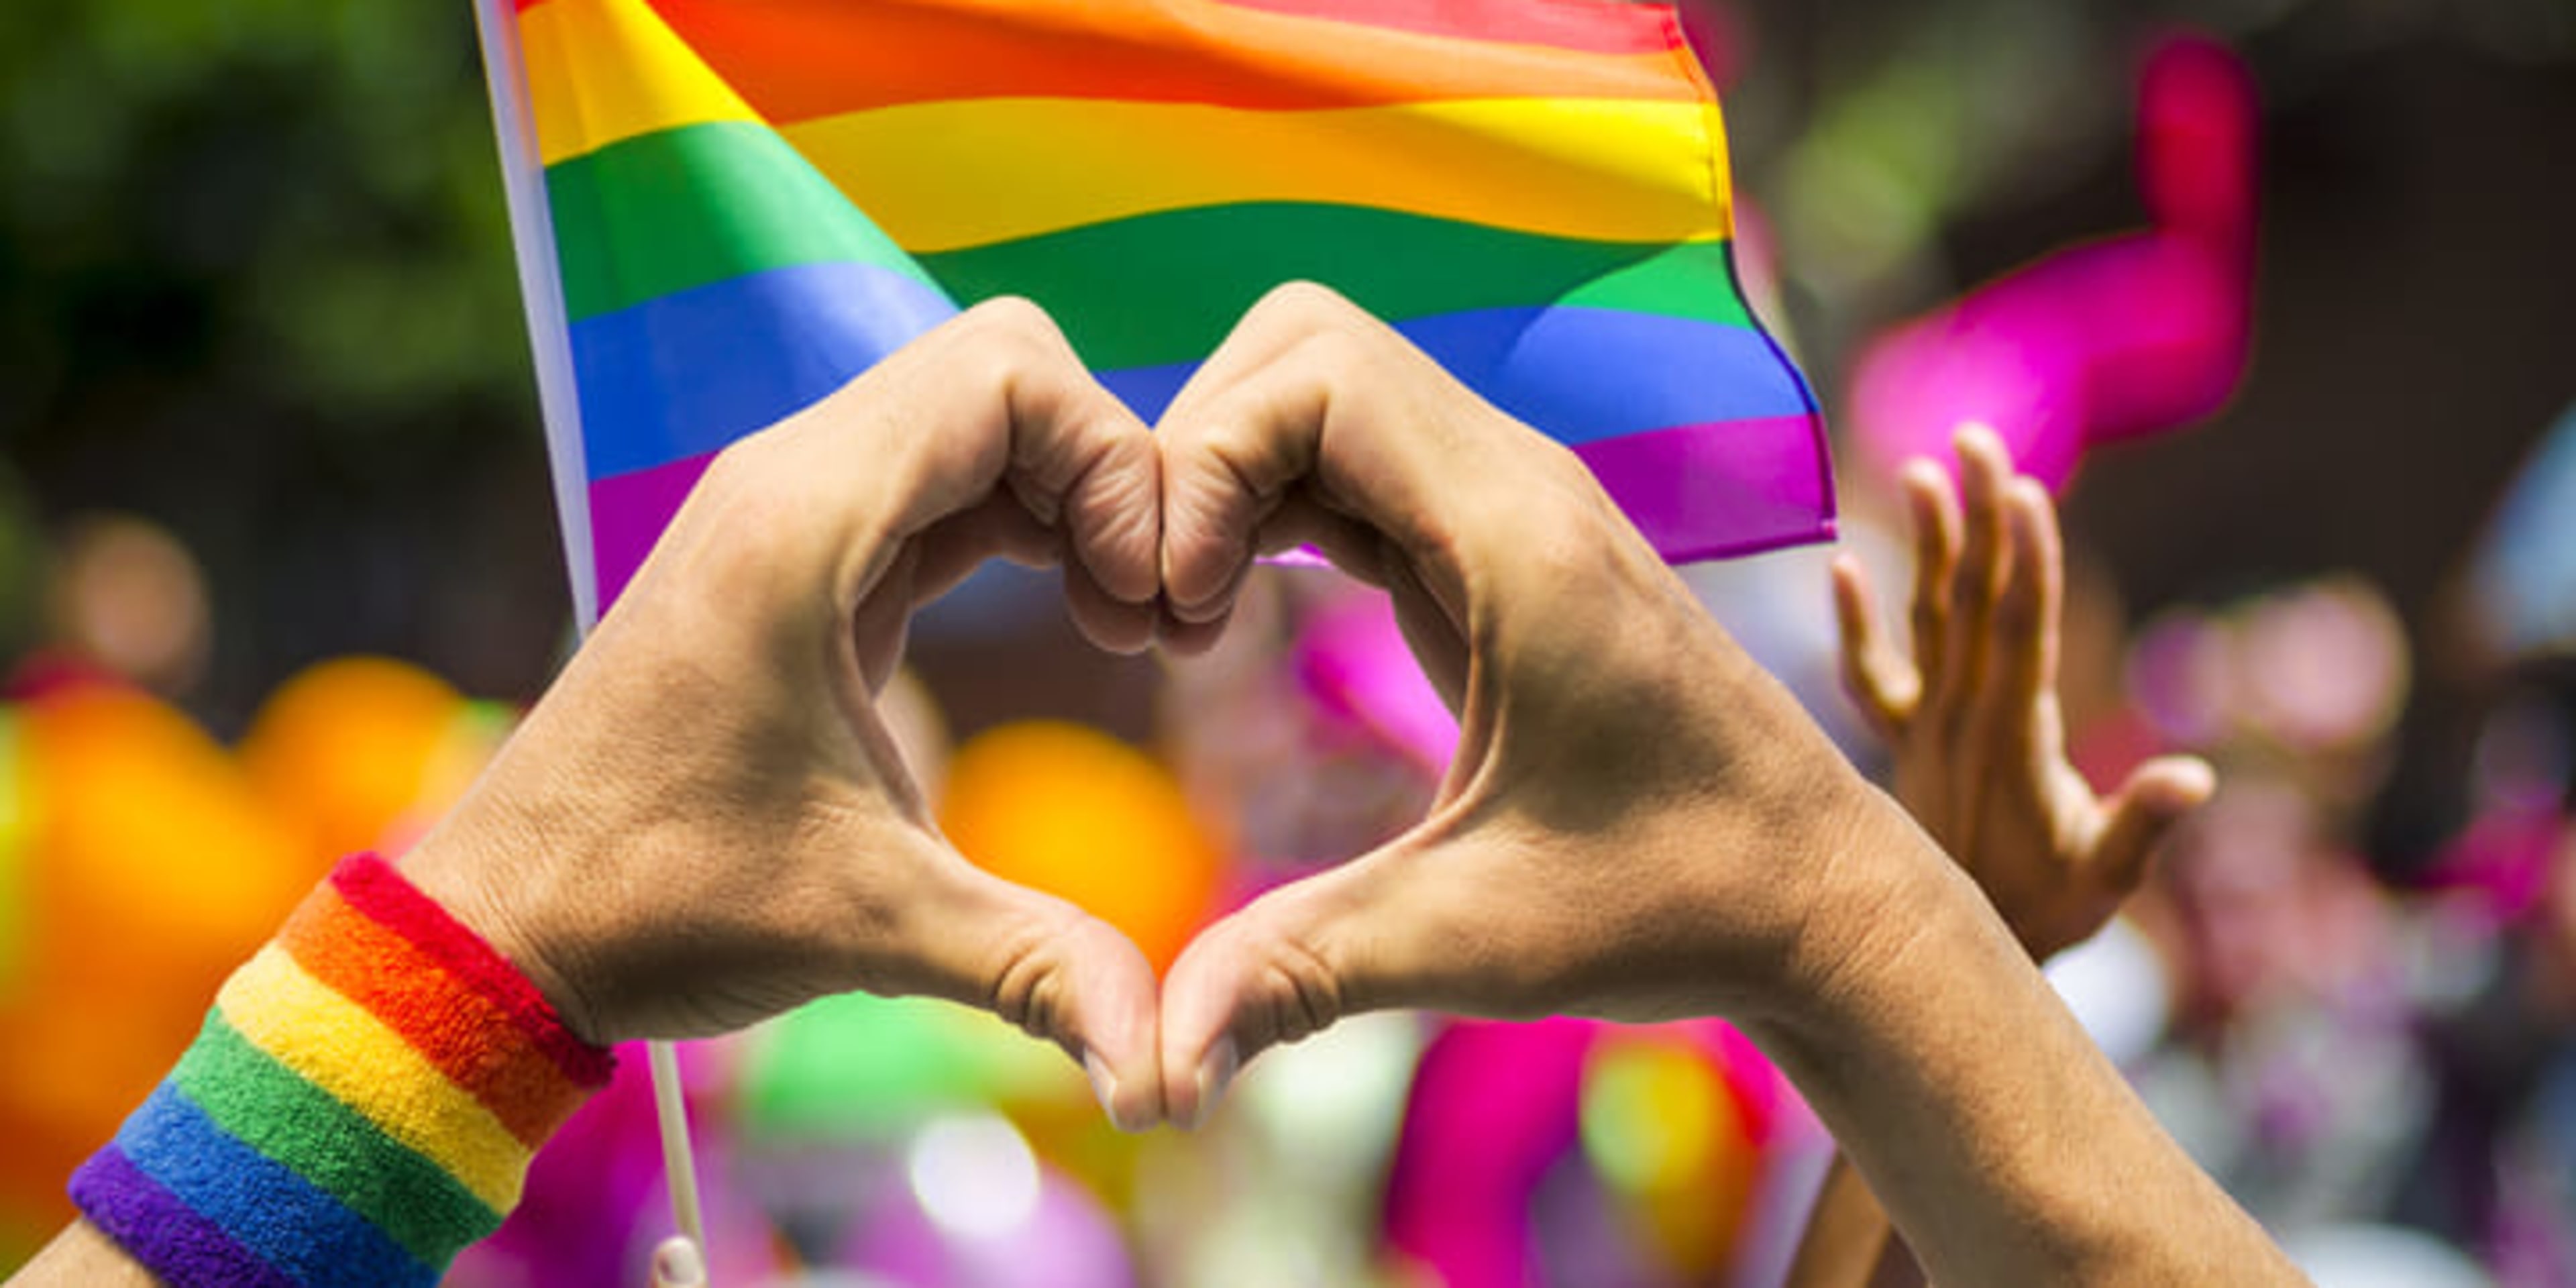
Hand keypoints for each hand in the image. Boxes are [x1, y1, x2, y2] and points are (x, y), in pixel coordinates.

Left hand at [402, 299, 1168, 1128]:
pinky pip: (937, 480)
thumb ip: (1036, 968)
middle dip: (1107, 470)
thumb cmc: (659, 907)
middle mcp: (788, 482)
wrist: (506, 927)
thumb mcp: (871, 928)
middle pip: (1003, 369)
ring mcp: (785, 511)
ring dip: (1068, 494)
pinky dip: (1021, 521)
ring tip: (1117, 621)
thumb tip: (1165, 1069)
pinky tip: (1066, 614)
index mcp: (801, 522)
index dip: (1113, 464)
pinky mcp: (792, 558)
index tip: (1138, 603)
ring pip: (974, 416)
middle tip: (1141, 610)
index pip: (1008, 373)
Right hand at [1150, 284, 1933, 1122]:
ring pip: (1326, 392)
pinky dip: (1272, 508)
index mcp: (1519, 536)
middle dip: (1195, 453)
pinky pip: (1357, 460)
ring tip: (1188, 623)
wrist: (1817, 899)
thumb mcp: (1473, 940)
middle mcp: (1518, 485)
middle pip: (1302, 347)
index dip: (1204, 465)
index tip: (1177, 618)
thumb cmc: (1672, 906)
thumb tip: (1151, 1075)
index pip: (1314, 373)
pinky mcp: (1502, 547)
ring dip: (1229, 479)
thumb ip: (1300, 974)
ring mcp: (1513, 506)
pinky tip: (1239, 618)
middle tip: (1164, 611)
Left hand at [1828, 426, 2211, 959]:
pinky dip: (1854, 624)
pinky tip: (1837, 568)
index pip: (2020, 629)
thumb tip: (2194, 776)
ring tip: (1921, 468)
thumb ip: (2142, 825)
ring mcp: (1925, 728)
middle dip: (1978, 517)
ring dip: (1927, 545)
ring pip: (1925, 619)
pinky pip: (1869, 676)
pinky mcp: (1903, 743)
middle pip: (1972, 600)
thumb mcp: (2105, 880)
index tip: (2022, 489)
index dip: (2025, 558)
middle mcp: (1960, 718)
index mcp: (2013, 737)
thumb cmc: (2045, 917)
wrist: (1943, 961)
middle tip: (1976, 437)